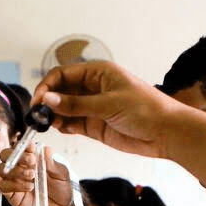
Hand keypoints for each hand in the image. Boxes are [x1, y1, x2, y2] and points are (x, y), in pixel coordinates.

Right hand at [0, 144, 75, 205]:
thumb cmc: (61, 190)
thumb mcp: (61, 175)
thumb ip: (52, 163)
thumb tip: (47, 149)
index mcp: (32, 159)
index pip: (21, 147)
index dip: (23, 145)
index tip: (32, 147)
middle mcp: (20, 168)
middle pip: (5, 155)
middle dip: (16, 156)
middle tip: (31, 161)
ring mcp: (14, 181)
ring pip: (2, 169)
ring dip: (16, 170)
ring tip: (32, 176)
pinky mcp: (12, 195)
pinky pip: (3, 186)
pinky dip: (14, 185)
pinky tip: (28, 187)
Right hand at [33, 61, 182, 159]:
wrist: (167, 133)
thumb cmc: (147, 109)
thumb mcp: (108, 104)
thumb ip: (76, 104)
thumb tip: (48, 99)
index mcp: (98, 73)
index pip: (63, 74)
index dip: (48, 85)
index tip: (38, 100)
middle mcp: (93, 88)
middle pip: (60, 91)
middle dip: (47, 101)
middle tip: (37, 114)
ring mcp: (92, 107)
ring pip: (64, 108)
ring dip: (53, 115)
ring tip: (46, 123)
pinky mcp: (94, 125)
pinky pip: (71, 123)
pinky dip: (62, 126)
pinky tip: (58, 128)